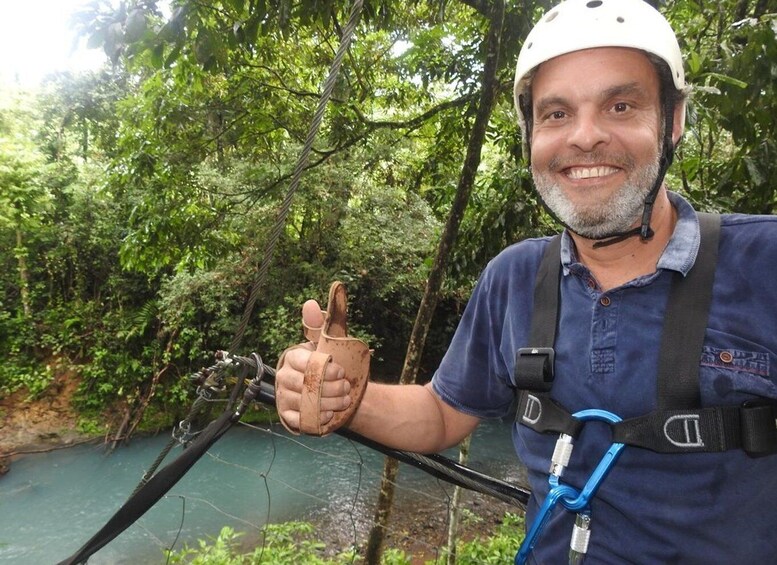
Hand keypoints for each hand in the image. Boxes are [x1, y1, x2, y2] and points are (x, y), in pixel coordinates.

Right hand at [274, 299, 352, 431]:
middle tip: (346, 388)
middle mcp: (283, 376)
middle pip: (304, 384)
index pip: (304, 362)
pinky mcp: (288, 416)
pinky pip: (299, 420)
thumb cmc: (333, 364)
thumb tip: (310, 303)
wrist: (338, 391)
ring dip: (329, 403)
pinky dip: (317, 418)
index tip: (341, 370)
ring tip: (344, 400)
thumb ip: (321, 324)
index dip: (325, 368)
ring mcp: (283, 397)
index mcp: (292, 357)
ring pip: (304, 403)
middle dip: (330, 388)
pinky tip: (330, 413)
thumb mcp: (330, 343)